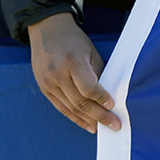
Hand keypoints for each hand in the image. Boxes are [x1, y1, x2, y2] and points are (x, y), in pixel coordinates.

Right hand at [26, 11, 120, 132]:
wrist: (47, 31)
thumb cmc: (74, 40)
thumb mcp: (90, 51)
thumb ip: (98, 73)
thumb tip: (108, 95)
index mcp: (72, 61)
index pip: (88, 87)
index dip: (101, 98)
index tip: (113, 105)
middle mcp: (57, 74)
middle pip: (80, 102)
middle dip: (99, 116)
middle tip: (115, 125)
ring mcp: (48, 83)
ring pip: (70, 108)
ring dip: (88, 121)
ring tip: (103, 128)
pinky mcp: (44, 89)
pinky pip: (61, 108)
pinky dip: (75, 118)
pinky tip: (87, 125)